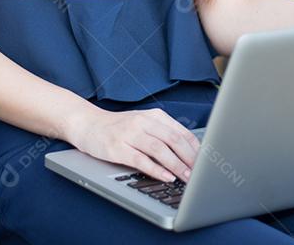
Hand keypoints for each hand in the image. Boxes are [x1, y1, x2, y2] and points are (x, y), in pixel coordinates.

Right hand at [65, 106, 200, 182]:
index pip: (182, 133)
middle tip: (200, 173)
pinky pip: (141, 160)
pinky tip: (166, 176)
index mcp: (155, 116)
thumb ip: (164, 134)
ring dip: (177, 165)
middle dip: (190, 159)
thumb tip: (190, 153)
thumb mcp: (144, 124)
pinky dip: (156, 169)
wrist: (87, 123)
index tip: (206, 163)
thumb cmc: (119, 127)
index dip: (196, 149)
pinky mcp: (117, 148)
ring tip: (188, 177)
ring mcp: (130, 134)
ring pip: (160, 150)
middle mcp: (144, 122)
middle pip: (174, 140)